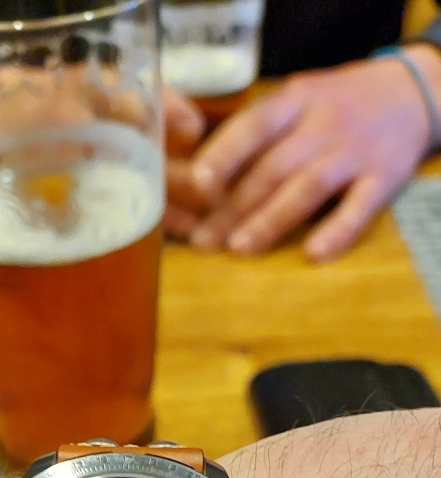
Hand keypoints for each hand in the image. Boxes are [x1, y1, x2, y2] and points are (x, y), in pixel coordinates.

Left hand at [165, 47, 440, 260]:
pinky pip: (359, 207)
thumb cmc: (334, 106)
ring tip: (240, 249)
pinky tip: (313, 254)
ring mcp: (354, 151)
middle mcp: (324, 123)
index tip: (198, 185)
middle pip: (274, 166)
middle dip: (235, 206)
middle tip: (204, 240)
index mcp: (295, 100)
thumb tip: (200, 180)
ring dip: (271, 220)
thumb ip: (259, 133)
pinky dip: (337, 231)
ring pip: (308, 187)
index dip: (225, 155)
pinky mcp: (383, 178)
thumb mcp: (297, 100)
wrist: (409, 93)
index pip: (255, 125)